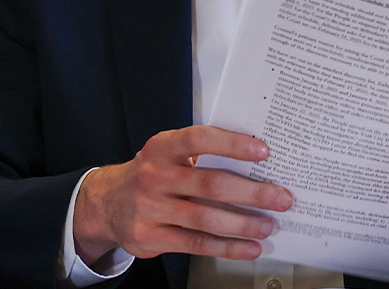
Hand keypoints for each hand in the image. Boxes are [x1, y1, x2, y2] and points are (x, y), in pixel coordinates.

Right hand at [72, 126, 292, 265]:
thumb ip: (200, 153)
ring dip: (243, 223)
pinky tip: (249, 247)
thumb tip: (255, 161)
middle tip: (281, 197)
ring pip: (206, 218)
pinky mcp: (151, 237)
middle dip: (252, 192)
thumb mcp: (166, 154)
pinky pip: (196, 243)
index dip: (232, 144)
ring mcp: (151, 208)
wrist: (107, 203)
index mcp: (161, 147)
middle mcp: (154, 176)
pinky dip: (227, 247)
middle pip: (210, 183)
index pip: (199, 140)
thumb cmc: (152, 174)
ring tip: (268, 225)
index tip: (263, 151)